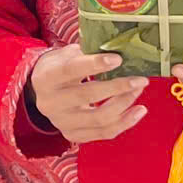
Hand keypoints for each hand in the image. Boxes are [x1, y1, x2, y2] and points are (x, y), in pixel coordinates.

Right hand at [25, 45, 150, 143]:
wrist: (43, 93)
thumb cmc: (59, 69)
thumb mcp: (65, 55)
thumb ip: (86, 52)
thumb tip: (119, 48)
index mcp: (45, 78)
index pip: (70, 70)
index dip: (95, 64)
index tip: (118, 59)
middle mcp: (50, 103)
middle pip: (87, 96)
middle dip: (118, 87)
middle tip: (139, 79)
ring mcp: (61, 122)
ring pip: (99, 118)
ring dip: (124, 104)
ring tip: (139, 90)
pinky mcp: (73, 135)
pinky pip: (104, 133)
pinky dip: (125, 122)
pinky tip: (139, 110)